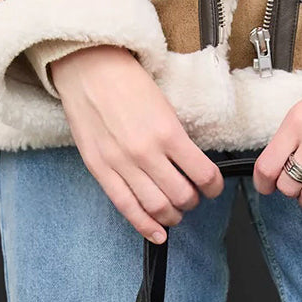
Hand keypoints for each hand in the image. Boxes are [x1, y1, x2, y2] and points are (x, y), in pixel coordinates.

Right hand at [51, 45, 223, 242]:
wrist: (87, 67)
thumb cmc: (126, 81)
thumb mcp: (164, 105)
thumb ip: (176, 139)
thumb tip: (191, 167)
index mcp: (167, 132)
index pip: (203, 174)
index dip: (214, 186)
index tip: (213, 187)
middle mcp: (146, 153)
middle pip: (182, 196)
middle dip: (192, 202)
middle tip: (191, 197)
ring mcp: (122, 165)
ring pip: (158, 208)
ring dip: (173, 216)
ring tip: (175, 212)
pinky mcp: (102, 171)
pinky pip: (127, 208)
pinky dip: (146, 227)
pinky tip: (158, 234)